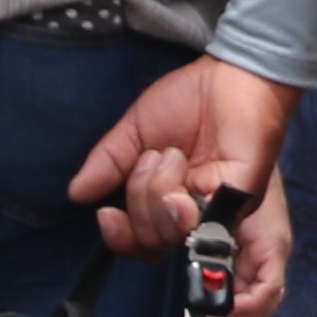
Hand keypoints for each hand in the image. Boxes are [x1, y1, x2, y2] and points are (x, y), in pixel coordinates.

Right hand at [71, 56, 297, 316]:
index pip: (143, 243)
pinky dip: (178, 204)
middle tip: (151, 158)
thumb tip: (76, 193)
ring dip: (156, 193)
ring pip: (172, 234)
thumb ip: (107, 163)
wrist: (227, 73)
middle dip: (138, 201)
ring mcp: (219, 208)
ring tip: (171, 156)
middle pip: (153, 243)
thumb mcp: (134, 133)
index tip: (105, 214)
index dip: (120, 239)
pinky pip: (202, 223)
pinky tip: (178, 177)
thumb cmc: (188, 100)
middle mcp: (195, 212)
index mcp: (169, 201)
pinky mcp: (240, 198)